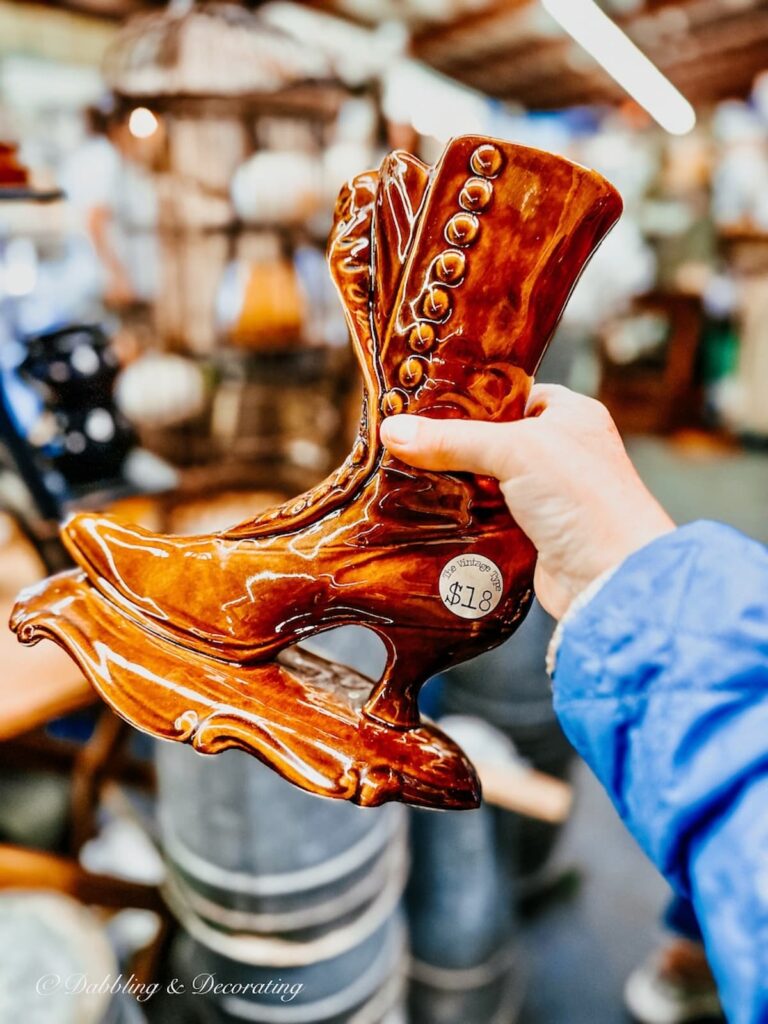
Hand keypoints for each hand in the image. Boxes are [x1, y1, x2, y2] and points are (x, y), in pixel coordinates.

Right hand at [380, 384, 673, 619]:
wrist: (610, 578)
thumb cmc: (585, 499)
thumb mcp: (515, 450)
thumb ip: (453, 439)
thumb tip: (394, 430)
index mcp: (568, 415)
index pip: (509, 394)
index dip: (467, 398)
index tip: (420, 402)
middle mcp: (560, 452)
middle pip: (489, 440)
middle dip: (450, 446)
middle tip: (403, 442)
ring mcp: (546, 496)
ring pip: (483, 482)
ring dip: (452, 485)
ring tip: (403, 476)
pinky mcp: (530, 535)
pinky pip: (483, 519)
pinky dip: (460, 518)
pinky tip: (427, 514)